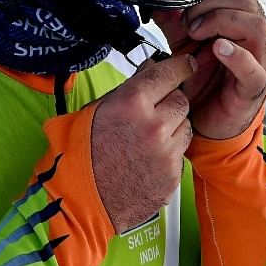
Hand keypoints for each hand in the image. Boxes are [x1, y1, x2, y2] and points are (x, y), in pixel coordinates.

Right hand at [90, 53, 195, 232]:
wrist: (78, 199)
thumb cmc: (80, 153)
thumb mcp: (96, 108)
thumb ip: (129, 87)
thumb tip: (151, 67)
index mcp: (132, 102)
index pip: (170, 73)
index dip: (181, 67)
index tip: (187, 66)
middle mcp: (154, 125)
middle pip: (181, 100)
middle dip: (170, 102)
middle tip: (152, 112)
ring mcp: (166, 152)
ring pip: (185, 126)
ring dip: (173, 127)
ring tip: (146, 139)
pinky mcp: (172, 175)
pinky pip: (181, 154)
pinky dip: (169, 153)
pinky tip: (147, 159)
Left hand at [151, 0, 265, 140]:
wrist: (207, 122)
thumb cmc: (202, 79)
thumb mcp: (183, 45)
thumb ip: (173, 22)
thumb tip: (159, 0)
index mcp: (237, 17)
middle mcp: (253, 33)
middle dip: (207, 1)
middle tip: (183, 20)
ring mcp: (260, 59)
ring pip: (257, 26)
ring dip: (222, 22)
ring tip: (196, 32)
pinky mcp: (256, 86)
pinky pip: (255, 69)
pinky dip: (237, 56)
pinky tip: (218, 49)